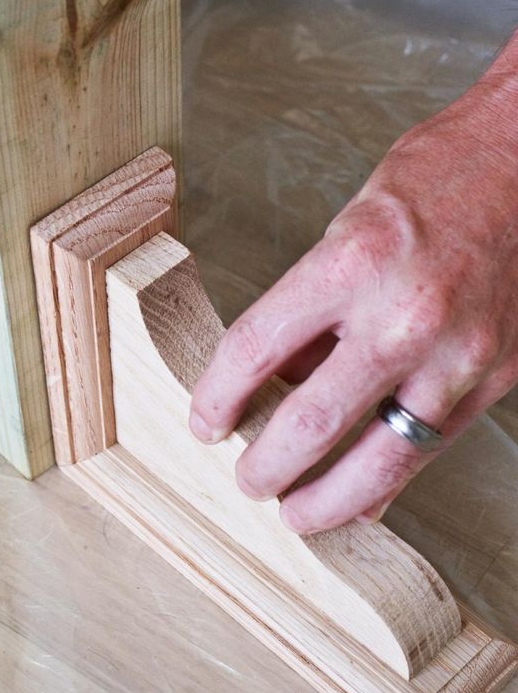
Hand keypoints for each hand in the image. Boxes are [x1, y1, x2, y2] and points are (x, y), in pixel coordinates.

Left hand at [190, 52, 517, 532]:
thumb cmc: (437, 178)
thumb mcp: (348, 228)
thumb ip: (314, 311)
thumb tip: (281, 378)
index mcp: (351, 262)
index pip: (255, 348)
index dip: (217, 395)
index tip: (204, 419)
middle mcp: (403, 315)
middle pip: (310, 421)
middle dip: (265, 466)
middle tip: (246, 481)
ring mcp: (457, 353)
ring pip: (378, 459)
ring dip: (326, 499)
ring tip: (295, 514)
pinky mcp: (496, 377)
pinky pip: (431, 447)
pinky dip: (389, 484)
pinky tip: (361, 501)